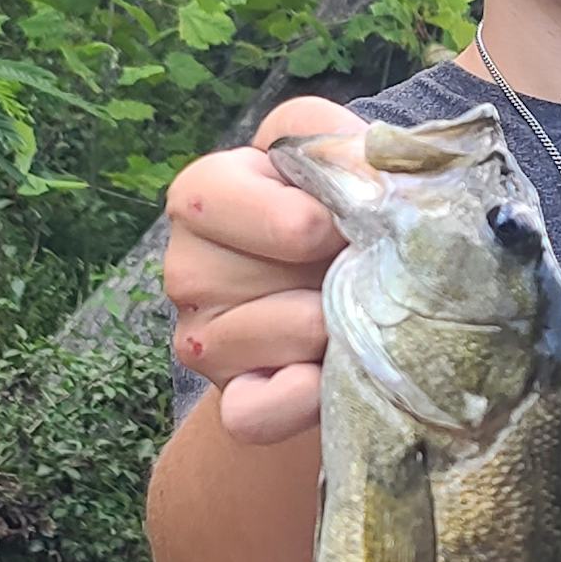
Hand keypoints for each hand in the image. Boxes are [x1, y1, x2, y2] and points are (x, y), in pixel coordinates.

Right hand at [166, 97, 360, 446]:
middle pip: (245, 274)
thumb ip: (340, 146)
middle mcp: (187, 269)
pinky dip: (295, 402)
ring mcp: (204, 340)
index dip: (292, 219)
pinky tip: (328, 378)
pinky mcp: (236, 400)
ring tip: (354, 313)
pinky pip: (250, 414)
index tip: (338, 226)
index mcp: (204, 195)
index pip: (210, 201)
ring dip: (328, 326)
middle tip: (355, 271)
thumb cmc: (351, 209)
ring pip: (263, 337)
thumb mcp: (345, 154)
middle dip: (320, 273)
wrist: (373, 295)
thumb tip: (364, 176)